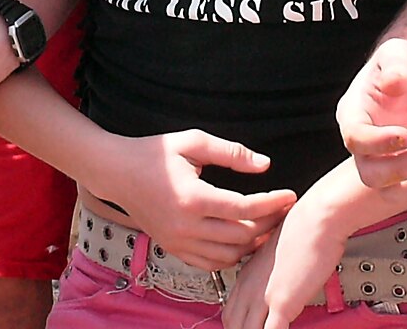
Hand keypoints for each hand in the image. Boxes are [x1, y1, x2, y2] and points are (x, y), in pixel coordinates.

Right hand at [88, 130, 295, 270]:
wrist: (116, 172)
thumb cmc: (154, 152)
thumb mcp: (193, 142)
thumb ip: (231, 153)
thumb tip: (264, 165)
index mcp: (193, 199)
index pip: (245, 209)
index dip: (272, 203)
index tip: (290, 195)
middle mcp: (186, 226)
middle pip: (242, 236)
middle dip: (268, 224)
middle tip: (282, 210)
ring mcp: (179, 242)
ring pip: (229, 255)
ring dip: (252, 243)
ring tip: (266, 225)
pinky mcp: (173, 248)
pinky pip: (210, 264)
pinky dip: (231, 256)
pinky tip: (242, 239)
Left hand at [221, 156, 406, 328]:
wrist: (318, 218)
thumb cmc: (307, 226)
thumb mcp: (281, 249)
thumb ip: (277, 267)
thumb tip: (286, 274)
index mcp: (249, 272)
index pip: (231, 307)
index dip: (236, 321)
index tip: (243, 325)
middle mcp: (251, 285)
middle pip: (233, 321)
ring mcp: (264, 295)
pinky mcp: (282, 303)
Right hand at [338, 39, 406, 190]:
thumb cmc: (403, 64)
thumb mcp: (399, 55)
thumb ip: (396, 66)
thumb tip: (394, 82)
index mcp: (353, 114)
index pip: (355, 139)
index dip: (379, 143)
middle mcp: (364, 143)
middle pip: (370, 174)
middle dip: (402, 169)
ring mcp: (384, 159)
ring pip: (389, 192)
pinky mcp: (405, 169)